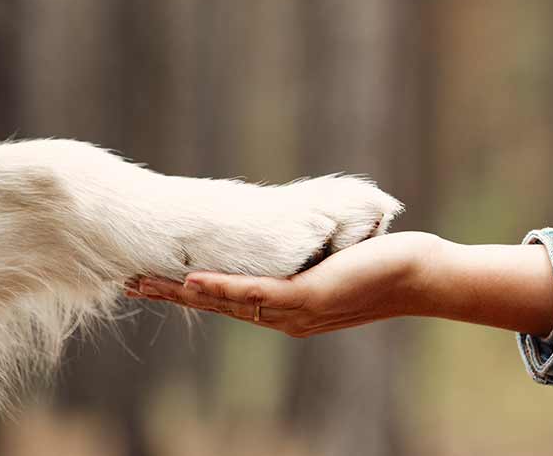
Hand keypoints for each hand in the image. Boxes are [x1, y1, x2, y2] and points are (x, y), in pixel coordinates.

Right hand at [127, 232, 442, 336]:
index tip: (157, 282)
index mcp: (288, 310)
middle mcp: (286, 317)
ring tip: (145, 282)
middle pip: (219, 307)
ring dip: (185, 293)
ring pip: (230, 302)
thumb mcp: (332, 260)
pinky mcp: (308, 297)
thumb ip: (303, 256)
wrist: (420, 275)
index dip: (192, 293)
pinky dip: (223, 287)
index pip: (231, 302)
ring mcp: (296, 311)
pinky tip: (193, 282)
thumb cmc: (380, 265)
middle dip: (173, 295)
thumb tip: (286, 234)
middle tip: (132, 283)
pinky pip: (258, 292)